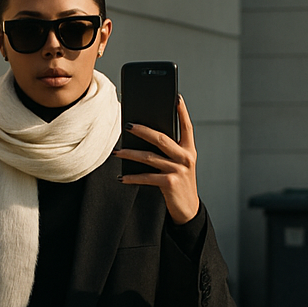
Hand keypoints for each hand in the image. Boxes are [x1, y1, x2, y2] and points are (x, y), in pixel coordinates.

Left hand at [114, 94, 198, 223]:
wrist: (188, 209)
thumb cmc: (180, 183)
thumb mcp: (179, 165)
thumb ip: (170, 151)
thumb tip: (146, 137)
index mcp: (190, 150)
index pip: (187, 126)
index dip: (182, 111)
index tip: (175, 97)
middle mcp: (186, 157)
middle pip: (161, 138)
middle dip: (142, 130)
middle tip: (127, 124)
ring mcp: (178, 170)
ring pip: (149, 157)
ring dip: (130, 154)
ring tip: (117, 152)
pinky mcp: (170, 183)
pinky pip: (146, 177)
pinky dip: (132, 177)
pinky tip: (121, 177)